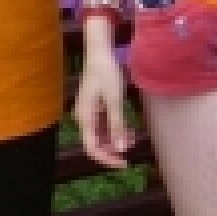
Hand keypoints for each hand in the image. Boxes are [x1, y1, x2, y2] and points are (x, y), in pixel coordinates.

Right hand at [73, 40, 135, 168]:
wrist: (100, 52)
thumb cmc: (106, 73)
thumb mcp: (115, 100)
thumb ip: (117, 125)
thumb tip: (120, 149)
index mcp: (84, 118)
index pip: (92, 147)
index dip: (106, 159)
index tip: (123, 163)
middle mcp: (83, 118)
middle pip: (95, 143)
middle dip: (113, 150)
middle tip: (130, 154)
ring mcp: (89, 112)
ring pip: (101, 134)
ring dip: (116, 140)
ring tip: (133, 139)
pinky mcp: (95, 106)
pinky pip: (104, 124)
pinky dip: (116, 129)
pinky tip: (129, 131)